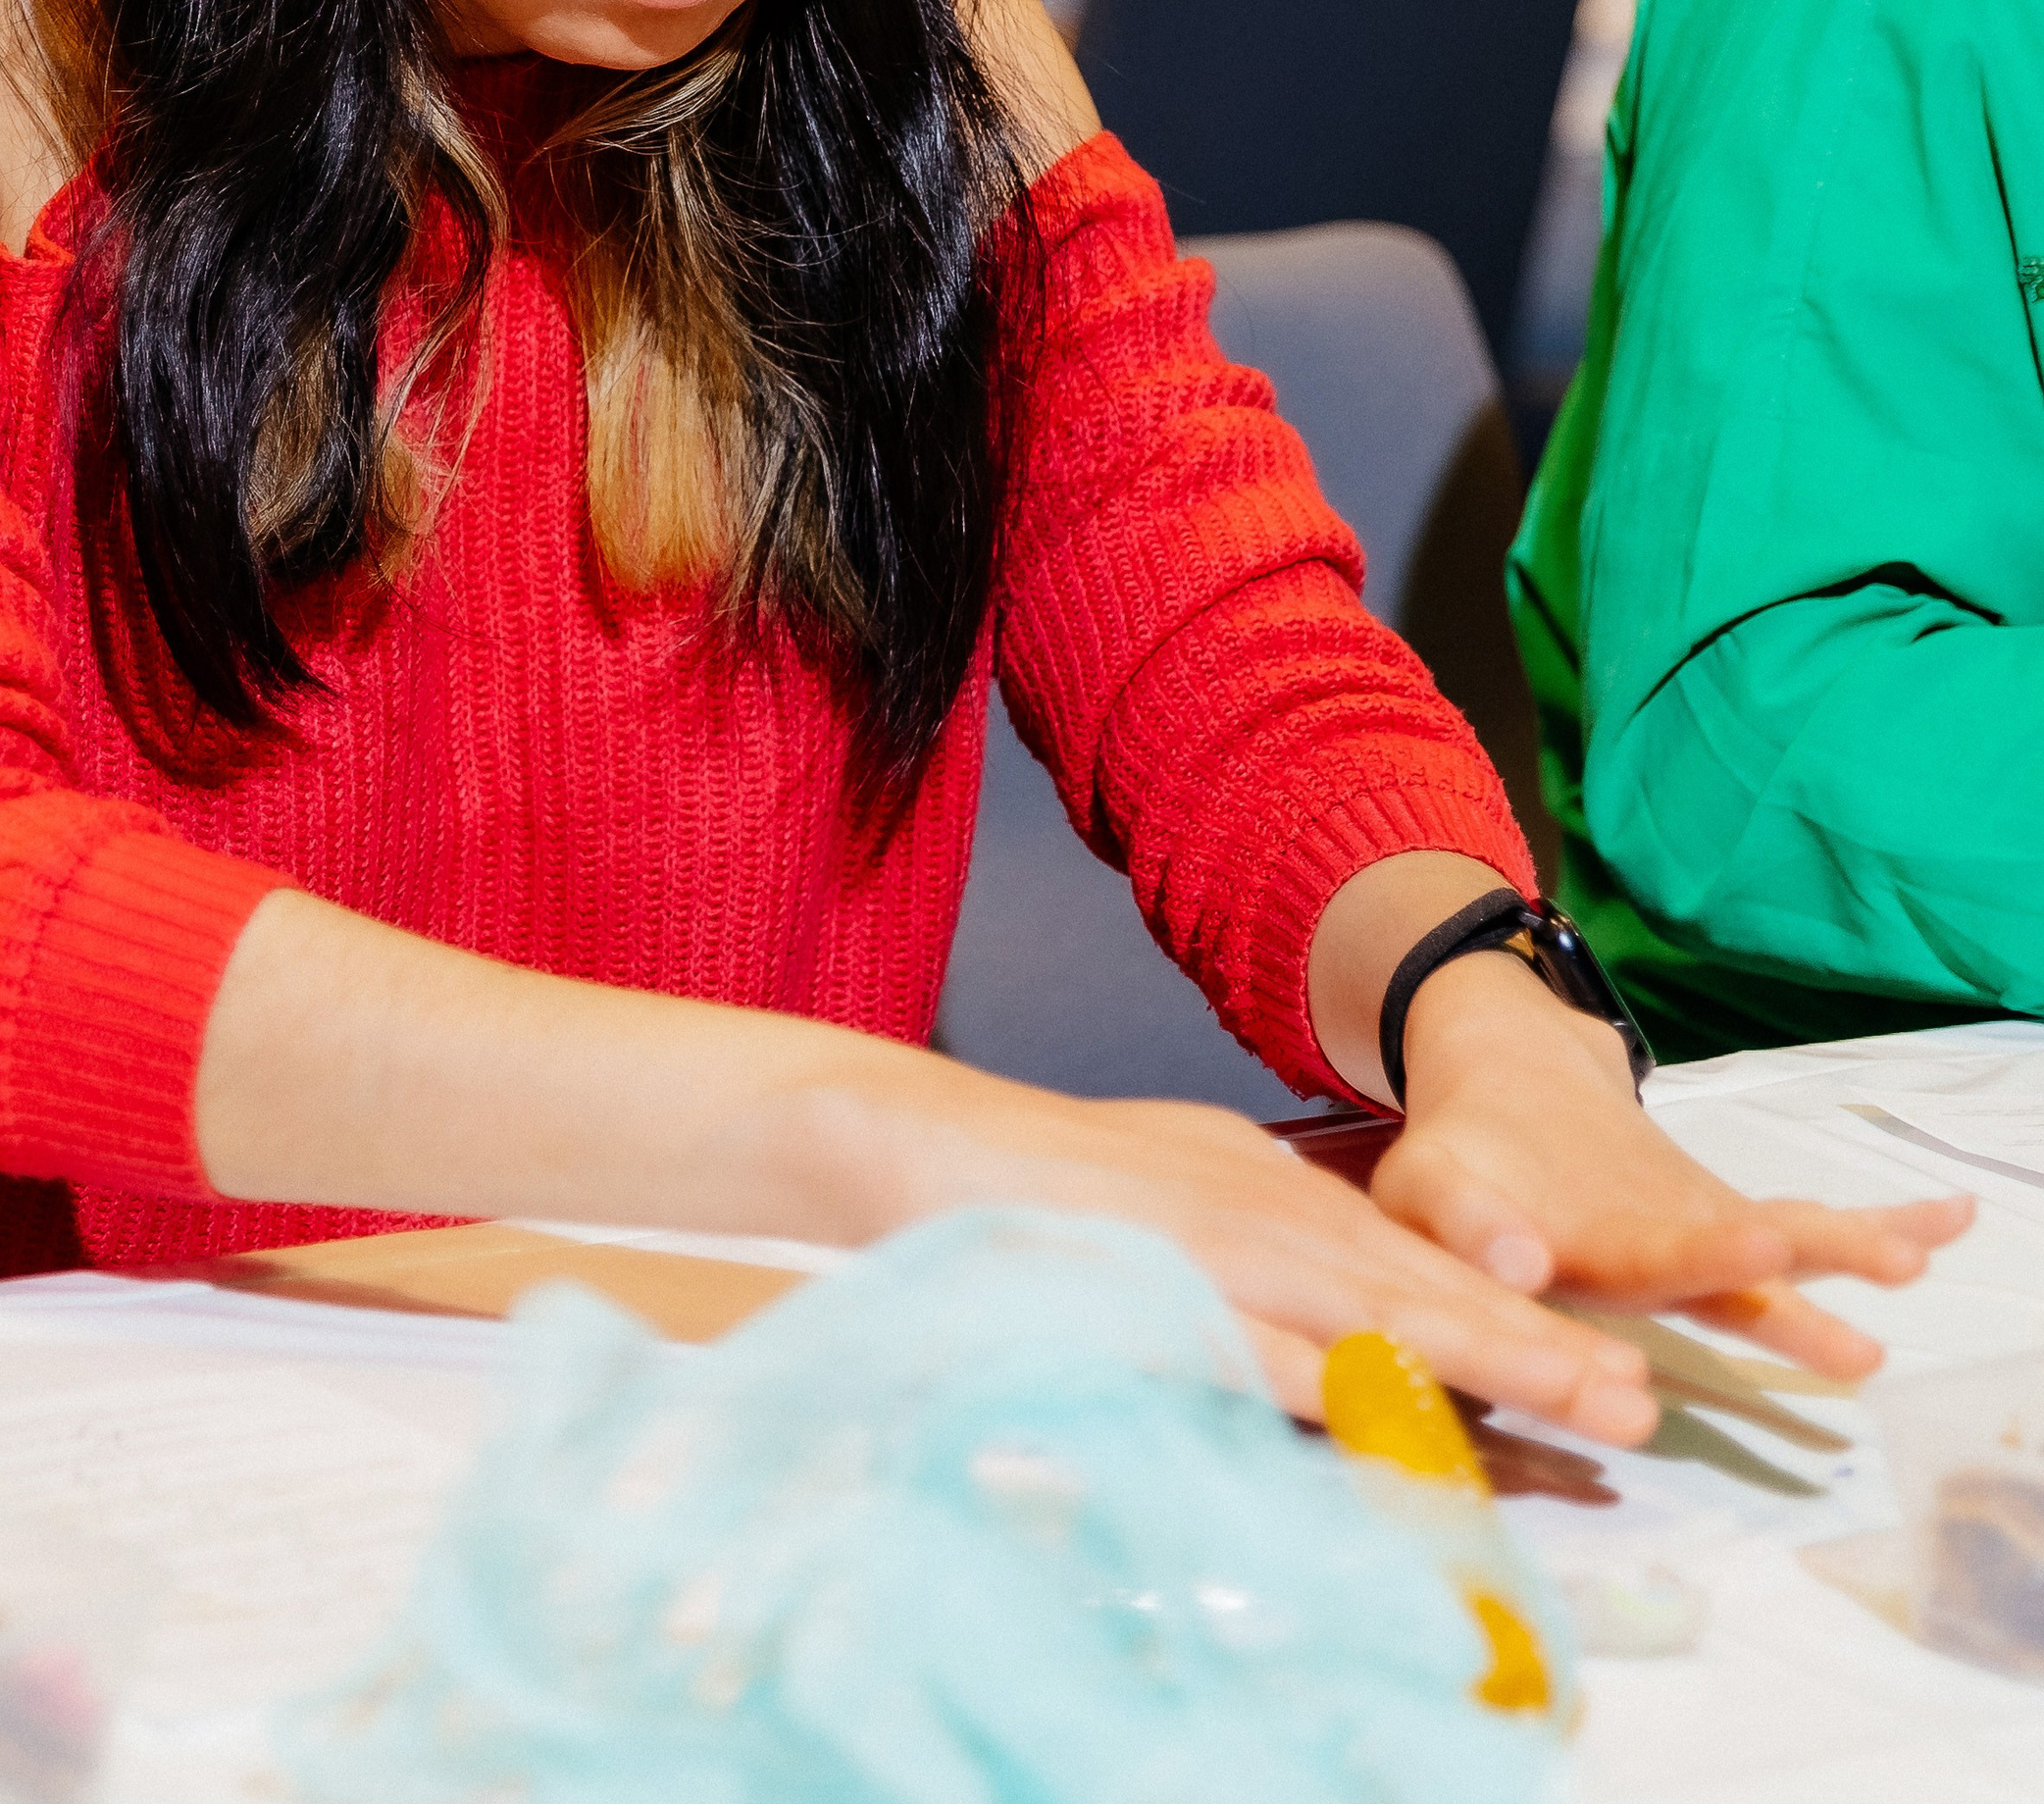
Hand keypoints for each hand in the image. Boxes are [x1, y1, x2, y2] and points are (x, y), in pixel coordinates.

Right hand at [805, 1065, 1662, 1443]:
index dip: (1514, 1318)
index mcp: (1272, 1191)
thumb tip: (1318, 1299)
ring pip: (1379, 1317)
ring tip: (1584, 1405)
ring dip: (1490, 1366)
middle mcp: (1267, 1213)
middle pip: (1428, 1291)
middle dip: (1540, 1348)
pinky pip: (1270, 1353)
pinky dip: (1347, 1390)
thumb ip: (1257, 1226)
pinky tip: (1410, 1422)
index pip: (1418, 1264)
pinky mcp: (1163, 1290)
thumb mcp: (1181, 1180)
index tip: (1605, 1364)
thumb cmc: (1042, 1178)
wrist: (919, 1139)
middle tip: (1641, 1398)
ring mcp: (1220, 1251)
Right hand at [1373, 951, 1972, 1376]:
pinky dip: (1876, 1221)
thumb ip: (1464, 1226)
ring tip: (1908, 1263)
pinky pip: (1804, 1225)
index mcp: (1558, 1278)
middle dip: (1768, 1302)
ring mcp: (1687, 1255)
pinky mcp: (1722, 1221)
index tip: (1691, 1256)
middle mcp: (1632, 1283)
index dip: (1652, 1272)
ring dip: (1837, 1264)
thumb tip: (1513, 1267)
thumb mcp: (1427, 1189)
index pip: (1601, 1284)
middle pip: (1703, 1290)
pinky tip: (1949, 1218)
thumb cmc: (1455, 1167)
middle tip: (1834, 1328)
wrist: (1502, 1106)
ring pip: (1764, 1269)